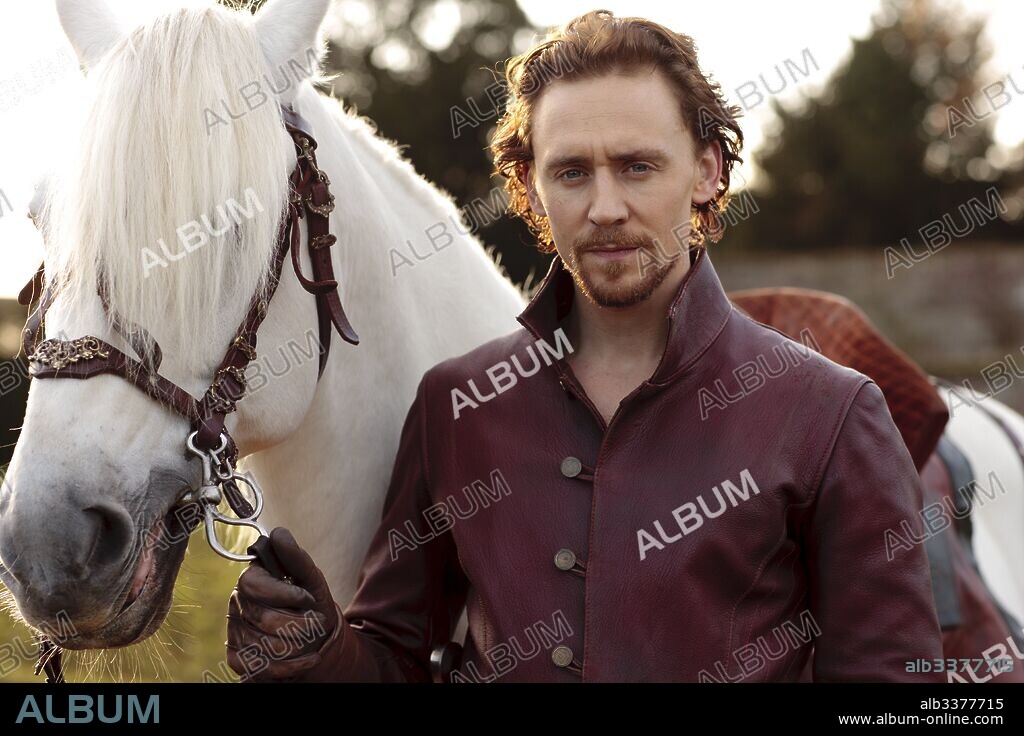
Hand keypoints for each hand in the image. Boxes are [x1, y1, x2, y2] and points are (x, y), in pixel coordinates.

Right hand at [226, 527, 340, 681]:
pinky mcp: (238, 659)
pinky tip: (309, 658)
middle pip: (263, 618)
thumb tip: (279, 533)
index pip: (253, 584)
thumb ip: (296, 558)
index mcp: (251, 579)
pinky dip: (294, 664)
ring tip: (312, 638)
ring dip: (300, 644)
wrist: (318, 639)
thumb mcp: (312, 579)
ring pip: (266, 644)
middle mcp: (237, 605)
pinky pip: (264, 666)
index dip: (284, 593)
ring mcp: (234, 633)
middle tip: (318, 621)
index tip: (307, 598)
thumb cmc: (311, 604)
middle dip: (300, 622)